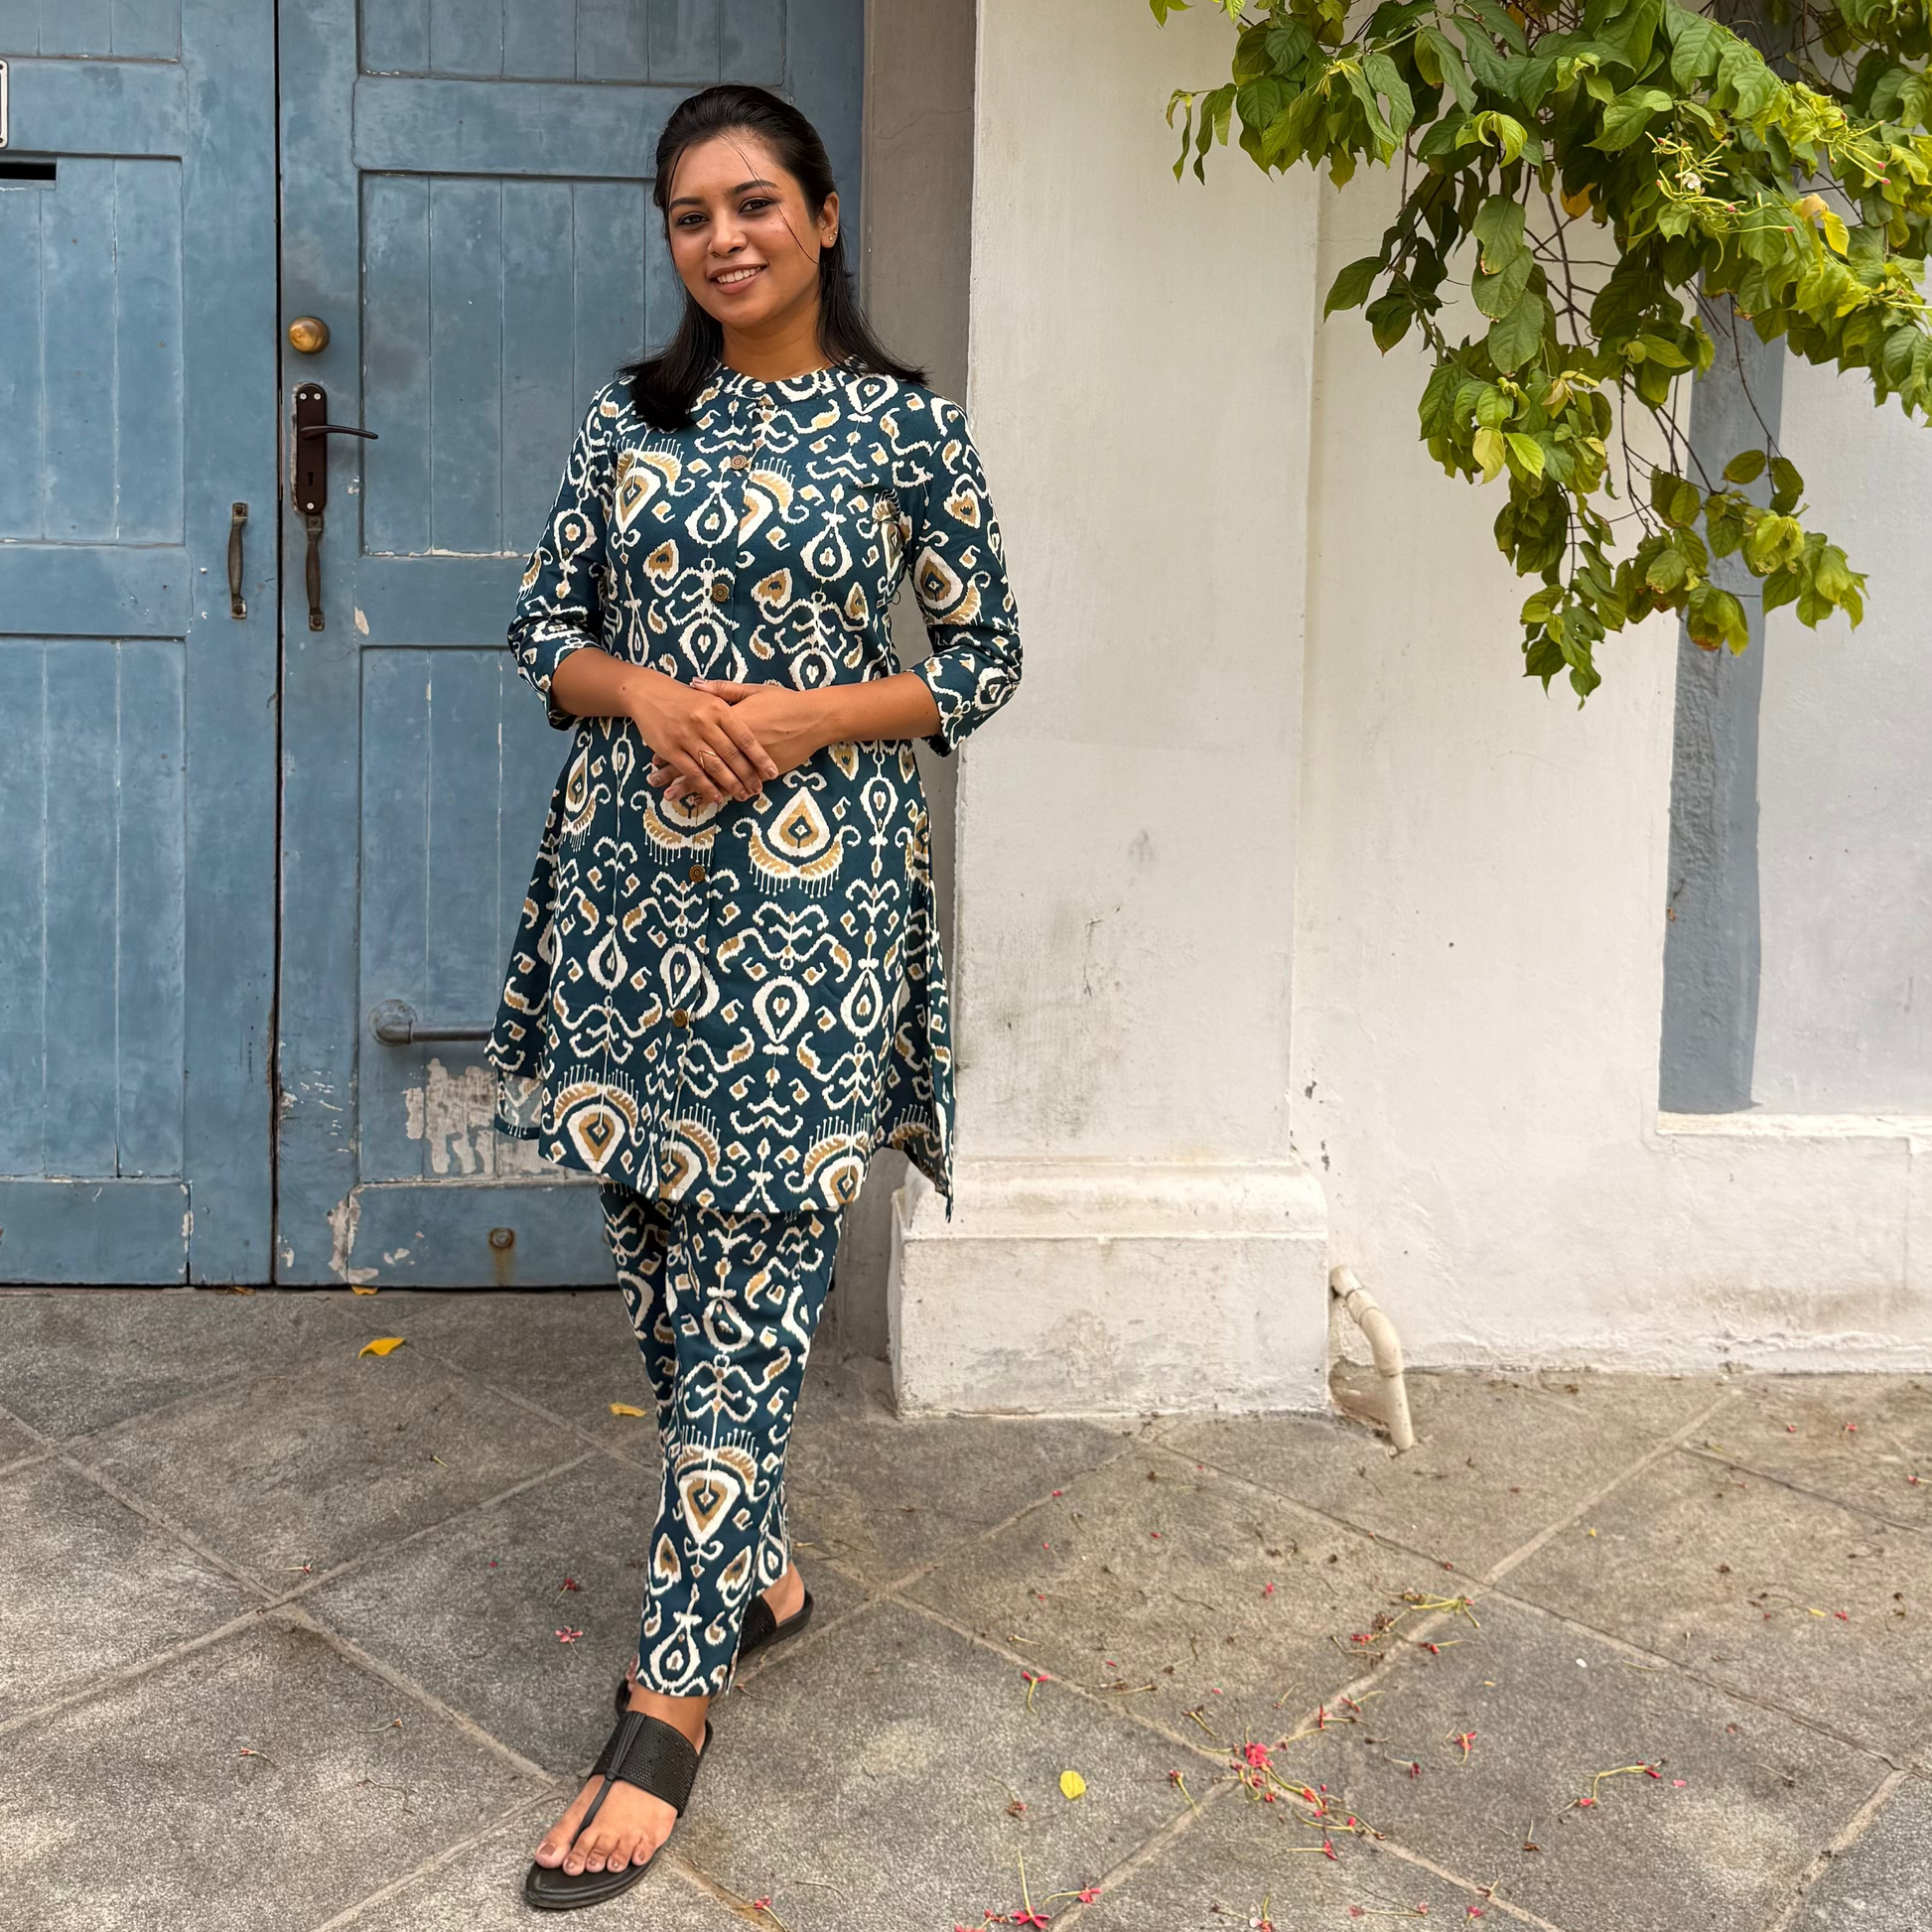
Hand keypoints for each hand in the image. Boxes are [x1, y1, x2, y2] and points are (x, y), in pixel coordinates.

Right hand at [621, 668, 778, 804]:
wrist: (648, 693)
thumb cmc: (685, 698)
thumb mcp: (712, 695)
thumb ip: (733, 708)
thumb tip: (759, 722)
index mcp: (718, 709)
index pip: (745, 737)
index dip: (760, 757)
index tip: (772, 772)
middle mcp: (704, 722)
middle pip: (731, 755)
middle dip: (748, 775)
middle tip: (759, 789)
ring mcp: (686, 737)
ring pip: (714, 766)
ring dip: (730, 784)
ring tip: (743, 795)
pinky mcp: (671, 749)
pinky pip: (692, 772)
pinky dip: (705, 787)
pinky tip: (716, 797)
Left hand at [647, 681, 830, 800]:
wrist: (813, 718)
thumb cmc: (784, 702)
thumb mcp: (752, 690)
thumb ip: (722, 690)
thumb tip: (695, 683)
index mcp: (727, 719)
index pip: (694, 734)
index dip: (674, 743)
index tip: (655, 752)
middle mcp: (732, 742)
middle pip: (697, 756)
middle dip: (673, 769)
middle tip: (653, 778)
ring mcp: (746, 759)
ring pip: (712, 775)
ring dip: (688, 786)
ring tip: (668, 795)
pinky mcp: (759, 772)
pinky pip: (733, 785)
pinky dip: (715, 793)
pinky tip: (701, 801)